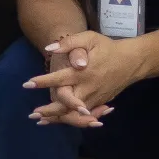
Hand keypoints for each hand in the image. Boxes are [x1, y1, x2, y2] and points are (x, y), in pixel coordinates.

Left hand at [24, 30, 142, 126]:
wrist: (131, 61)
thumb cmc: (107, 48)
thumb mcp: (89, 38)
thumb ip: (69, 43)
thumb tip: (49, 49)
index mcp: (83, 72)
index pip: (60, 79)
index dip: (43, 82)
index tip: (27, 84)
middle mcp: (88, 88)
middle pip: (66, 104)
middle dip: (48, 110)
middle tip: (32, 113)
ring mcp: (94, 97)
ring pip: (74, 113)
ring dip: (56, 118)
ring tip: (39, 120)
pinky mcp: (99, 103)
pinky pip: (83, 116)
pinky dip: (69, 120)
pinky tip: (55, 121)